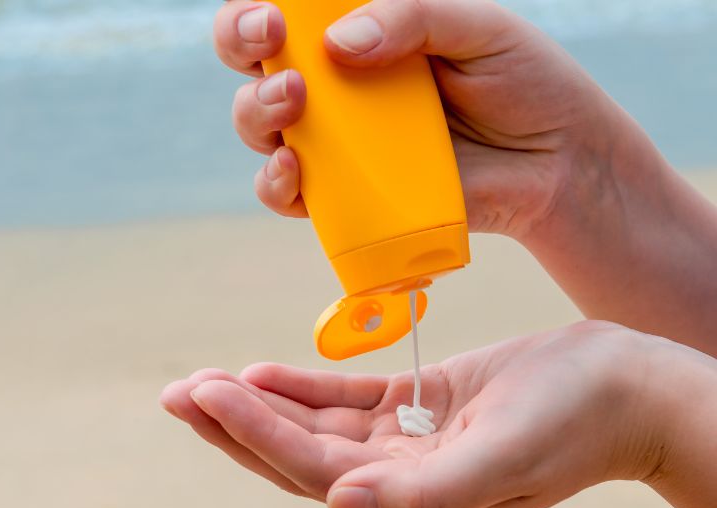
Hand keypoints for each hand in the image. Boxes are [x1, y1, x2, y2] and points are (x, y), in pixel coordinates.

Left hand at [161, 322, 680, 507]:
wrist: (625, 388)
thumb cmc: (576, 421)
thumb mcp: (504, 458)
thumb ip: (425, 493)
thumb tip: (339, 506)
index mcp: (413, 497)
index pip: (312, 467)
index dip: (254, 432)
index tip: (204, 393)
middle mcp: (400, 475)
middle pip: (297, 452)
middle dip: (234, 423)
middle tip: (176, 393)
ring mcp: (408, 440)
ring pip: (314, 423)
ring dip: (258, 401)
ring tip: (202, 381)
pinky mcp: (421, 404)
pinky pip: (347, 398)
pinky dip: (303, 386)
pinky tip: (262, 371)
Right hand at [214, 0, 614, 235]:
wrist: (557, 164)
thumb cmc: (524, 84)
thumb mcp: (479, 28)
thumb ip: (414, 18)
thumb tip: (338, 44)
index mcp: (364, 34)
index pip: (291, 14)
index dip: (257, 7)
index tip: (271, 12)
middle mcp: (340, 88)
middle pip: (256, 64)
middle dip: (241, 46)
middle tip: (269, 43)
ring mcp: (341, 145)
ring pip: (260, 129)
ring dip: (256, 113)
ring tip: (291, 103)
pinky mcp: (350, 198)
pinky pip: (290, 196)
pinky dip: (276, 186)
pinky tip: (293, 170)